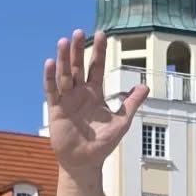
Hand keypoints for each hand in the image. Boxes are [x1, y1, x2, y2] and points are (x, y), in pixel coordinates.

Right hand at [44, 29, 147, 180]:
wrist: (85, 162)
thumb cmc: (103, 144)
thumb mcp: (121, 122)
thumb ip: (131, 103)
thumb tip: (145, 86)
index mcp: (95, 93)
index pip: (96, 67)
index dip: (98, 52)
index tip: (101, 34)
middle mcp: (80, 93)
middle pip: (78, 66)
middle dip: (78, 50)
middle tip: (78, 32)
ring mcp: (67, 100)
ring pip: (64, 74)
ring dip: (63, 59)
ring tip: (63, 41)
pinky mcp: (56, 109)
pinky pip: (52, 91)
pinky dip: (50, 77)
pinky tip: (50, 63)